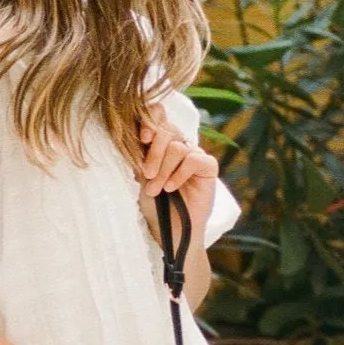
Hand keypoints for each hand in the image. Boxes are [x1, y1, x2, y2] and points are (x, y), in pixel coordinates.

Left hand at [137, 108, 222, 245]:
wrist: (169, 230)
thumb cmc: (153, 204)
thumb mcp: (140, 175)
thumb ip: (140, 153)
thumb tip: (135, 133)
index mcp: (160, 141)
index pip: (157, 115)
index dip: (149, 119)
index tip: (142, 138)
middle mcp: (179, 143)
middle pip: (166, 130)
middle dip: (153, 153)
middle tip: (146, 174)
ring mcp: (195, 154)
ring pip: (177, 147)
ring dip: (163, 170)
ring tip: (156, 189)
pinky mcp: (208, 167)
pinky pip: (193, 159)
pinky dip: (179, 174)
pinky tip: (172, 188)